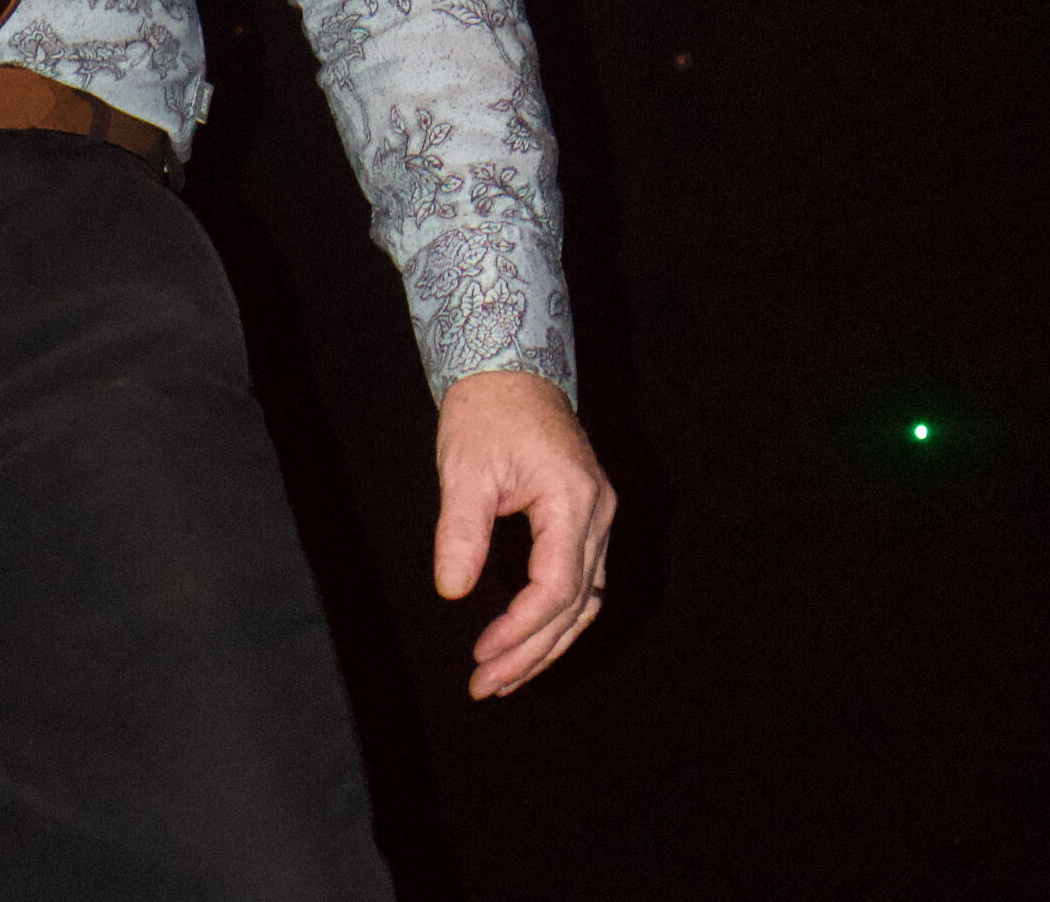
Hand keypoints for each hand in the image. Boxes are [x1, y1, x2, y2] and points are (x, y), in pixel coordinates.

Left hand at [432, 367, 614, 698]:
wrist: (509, 366)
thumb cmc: (486, 409)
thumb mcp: (464, 468)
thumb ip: (461, 532)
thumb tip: (451, 591)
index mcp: (573, 499)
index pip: (557, 586)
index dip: (520, 629)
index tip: (483, 655)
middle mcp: (597, 512)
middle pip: (576, 603)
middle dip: (532, 651)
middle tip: (487, 684)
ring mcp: (598, 514)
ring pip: (585, 599)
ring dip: (547, 642)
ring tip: (505, 675)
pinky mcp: (586, 514)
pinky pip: (581, 579)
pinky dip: (557, 615)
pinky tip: (528, 637)